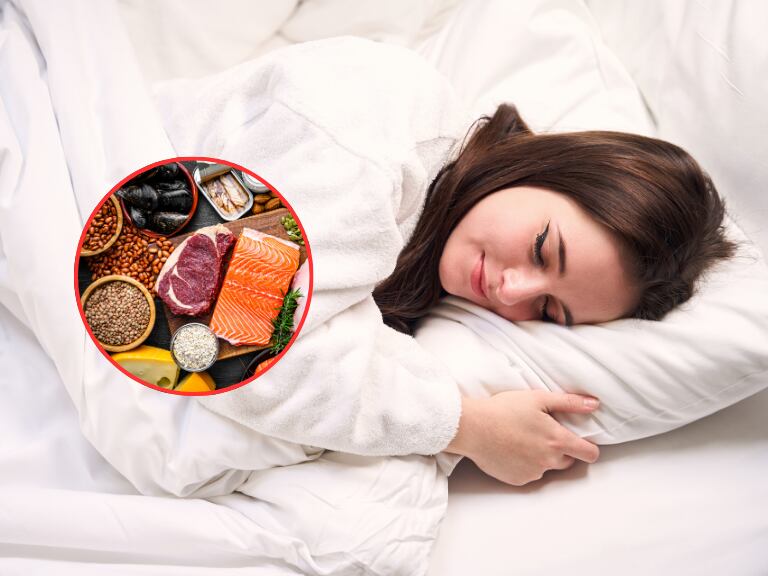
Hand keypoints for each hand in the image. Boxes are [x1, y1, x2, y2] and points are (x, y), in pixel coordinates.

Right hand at [445, 390, 599, 485]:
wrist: (472, 427)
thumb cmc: (504, 409)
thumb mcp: (538, 398)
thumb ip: (569, 402)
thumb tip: (594, 404)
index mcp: (557, 441)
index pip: (590, 454)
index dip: (589, 447)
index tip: (580, 441)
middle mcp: (548, 461)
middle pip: (569, 461)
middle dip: (562, 450)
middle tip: (543, 434)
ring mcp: (533, 473)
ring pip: (547, 467)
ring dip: (542, 457)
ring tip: (522, 439)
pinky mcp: (517, 480)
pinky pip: (529, 474)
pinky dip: (525, 464)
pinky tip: (511, 449)